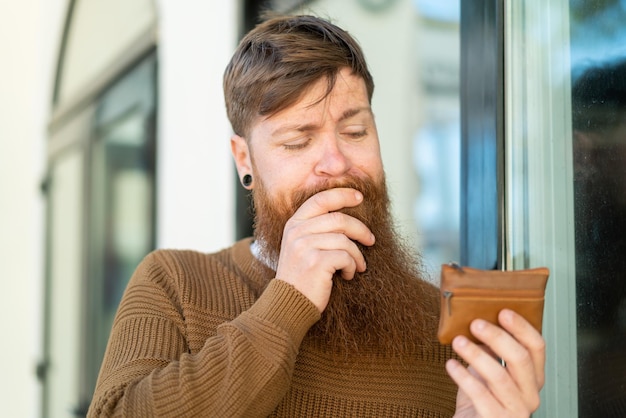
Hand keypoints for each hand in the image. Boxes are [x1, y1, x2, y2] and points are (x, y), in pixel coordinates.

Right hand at [274, 187, 374, 311]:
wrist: (289, 304)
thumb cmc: (301, 277)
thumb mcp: (300, 247)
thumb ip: (314, 229)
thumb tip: (346, 218)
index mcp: (293, 225)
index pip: (320, 200)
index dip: (342, 195)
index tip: (359, 197)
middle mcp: (297, 232)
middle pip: (339, 219)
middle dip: (360, 230)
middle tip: (371, 240)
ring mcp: (305, 246)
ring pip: (345, 240)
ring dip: (357, 255)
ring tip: (357, 266)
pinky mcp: (316, 262)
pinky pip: (346, 257)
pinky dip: (352, 267)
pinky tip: (347, 275)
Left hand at [446, 309, 545, 417]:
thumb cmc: (481, 399)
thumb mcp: (488, 370)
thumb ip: (491, 350)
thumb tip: (481, 321)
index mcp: (532, 378)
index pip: (536, 347)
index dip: (522, 327)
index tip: (503, 311)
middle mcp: (529, 395)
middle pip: (520, 359)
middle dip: (497, 337)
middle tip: (476, 324)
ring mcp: (516, 410)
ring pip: (500, 376)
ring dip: (476, 355)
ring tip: (458, 342)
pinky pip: (480, 395)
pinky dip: (463, 377)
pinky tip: (451, 365)